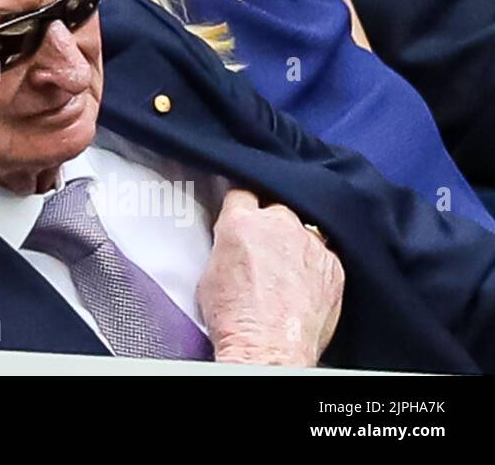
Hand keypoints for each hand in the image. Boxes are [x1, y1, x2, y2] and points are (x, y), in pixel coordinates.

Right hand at [197, 190, 343, 364]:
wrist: (267, 349)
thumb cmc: (235, 320)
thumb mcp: (209, 273)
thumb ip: (226, 246)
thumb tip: (233, 246)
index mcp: (241, 223)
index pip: (243, 192)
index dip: (243, 204)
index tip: (244, 211)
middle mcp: (278, 226)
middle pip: (277, 208)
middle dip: (270, 224)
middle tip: (263, 249)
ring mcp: (310, 245)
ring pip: (304, 230)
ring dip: (295, 243)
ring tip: (286, 270)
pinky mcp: (334, 266)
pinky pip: (325, 254)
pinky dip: (316, 265)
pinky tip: (304, 285)